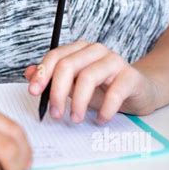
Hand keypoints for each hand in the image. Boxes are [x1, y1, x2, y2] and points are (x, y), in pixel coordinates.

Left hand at [24, 40, 158, 123]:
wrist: (140, 90)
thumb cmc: (104, 88)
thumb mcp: (74, 85)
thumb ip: (52, 79)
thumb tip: (29, 73)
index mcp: (79, 50)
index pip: (55, 56)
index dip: (42, 74)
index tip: (34, 92)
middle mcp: (96, 51)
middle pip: (68, 65)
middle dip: (57, 92)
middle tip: (55, 114)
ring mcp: (115, 61)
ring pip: (88, 77)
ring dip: (78, 102)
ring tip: (75, 119)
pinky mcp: (131, 76)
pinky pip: (115, 92)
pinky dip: (104, 109)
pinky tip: (100, 119)